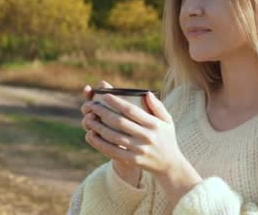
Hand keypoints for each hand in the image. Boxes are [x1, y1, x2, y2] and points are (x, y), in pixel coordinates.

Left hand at [83, 91, 201, 198]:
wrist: (169, 165)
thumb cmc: (166, 138)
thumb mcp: (167, 121)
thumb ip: (157, 106)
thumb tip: (146, 93)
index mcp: (154, 124)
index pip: (132, 111)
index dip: (117, 102)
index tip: (105, 95)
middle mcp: (147, 136)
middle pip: (120, 122)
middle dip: (103, 112)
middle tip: (91, 104)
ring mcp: (139, 150)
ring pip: (114, 137)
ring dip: (98, 127)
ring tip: (88, 118)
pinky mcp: (133, 160)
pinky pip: (113, 151)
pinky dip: (100, 143)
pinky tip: (91, 135)